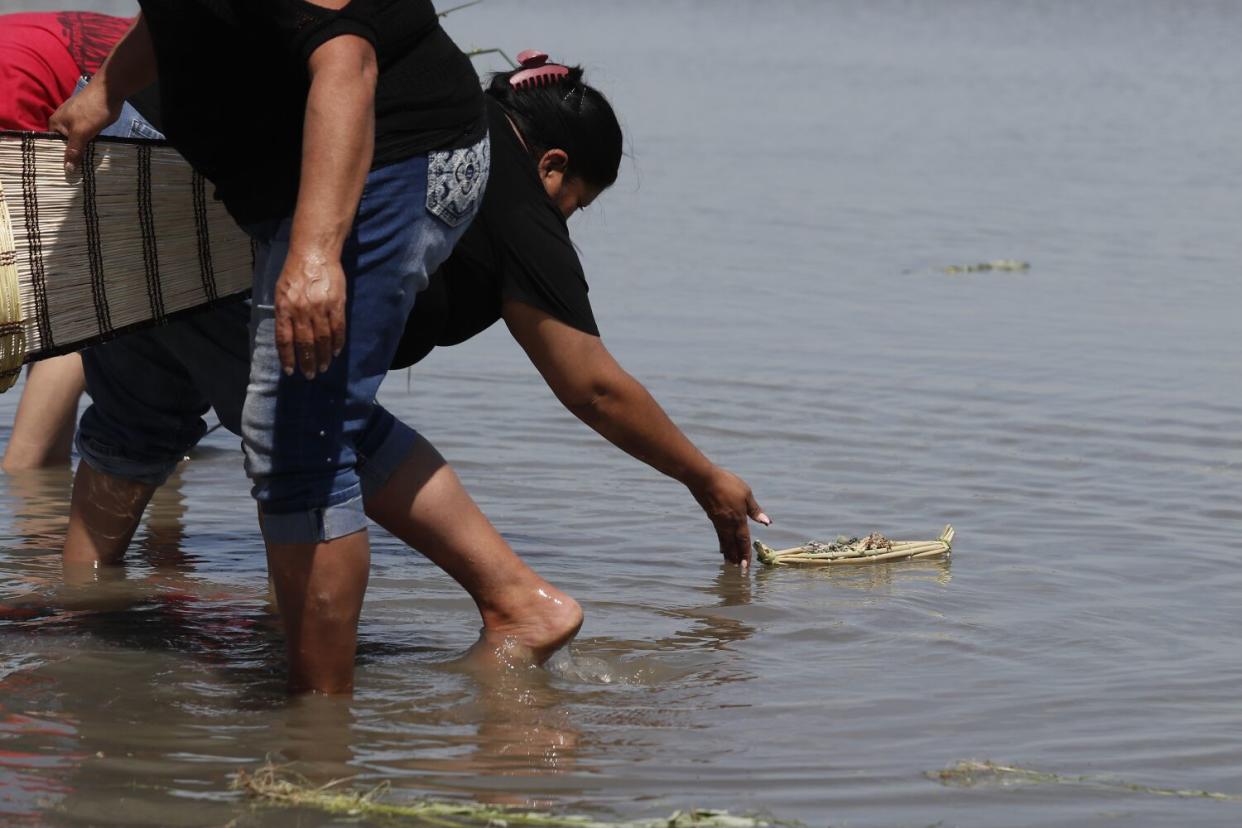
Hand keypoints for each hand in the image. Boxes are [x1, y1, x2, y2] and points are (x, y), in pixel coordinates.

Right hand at [48, 83, 121, 174]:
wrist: (109, 92)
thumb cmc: (91, 110)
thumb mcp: (81, 132)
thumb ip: (74, 150)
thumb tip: (68, 170)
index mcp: (55, 124)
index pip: (53, 146)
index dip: (58, 159)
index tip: (63, 175)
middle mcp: (63, 124)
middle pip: (65, 146)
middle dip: (71, 158)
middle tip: (76, 177)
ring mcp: (76, 123)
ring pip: (77, 143)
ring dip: (81, 154)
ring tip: (84, 172)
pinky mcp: (88, 124)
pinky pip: (86, 139)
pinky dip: (89, 147)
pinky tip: (92, 159)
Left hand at [274, 249, 346, 378]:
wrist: (314, 253)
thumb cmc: (295, 271)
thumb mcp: (281, 291)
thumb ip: (284, 313)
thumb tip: (288, 335)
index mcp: (285, 308)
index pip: (285, 339)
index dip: (288, 357)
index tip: (291, 371)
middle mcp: (301, 310)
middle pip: (304, 343)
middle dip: (307, 362)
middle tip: (310, 375)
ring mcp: (320, 308)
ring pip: (322, 339)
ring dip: (323, 356)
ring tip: (324, 367)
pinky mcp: (336, 304)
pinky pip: (338, 328)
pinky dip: (337, 342)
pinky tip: (336, 351)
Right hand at [690, 466, 770, 567]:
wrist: (704, 480)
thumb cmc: (728, 484)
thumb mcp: (746, 494)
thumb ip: (755, 510)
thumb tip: (767, 522)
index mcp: (739, 519)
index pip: (744, 541)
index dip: (746, 554)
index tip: (746, 566)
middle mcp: (728, 524)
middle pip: (733, 545)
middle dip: (737, 557)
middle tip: (739, 569)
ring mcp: (719, 522)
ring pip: (725, 542)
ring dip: (729, 553)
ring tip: (730, 562)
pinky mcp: (712, 518)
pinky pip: (719, 535)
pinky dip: (722, 543)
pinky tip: (722, 546)